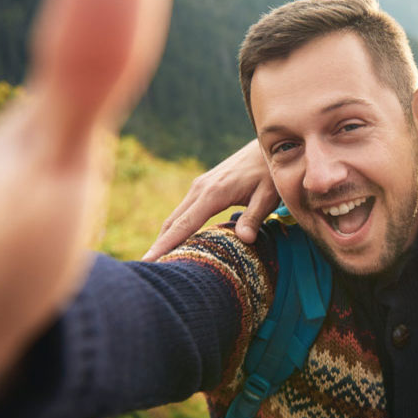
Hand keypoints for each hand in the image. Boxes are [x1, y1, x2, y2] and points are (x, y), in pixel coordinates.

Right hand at [142, 138, 278, 259]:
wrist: (265, 147)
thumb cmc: (269, 172)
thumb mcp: (268, 195)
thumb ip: (254, 217)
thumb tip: (245, 240)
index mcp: (213, 193)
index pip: (183, 225)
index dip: (165, 245)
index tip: (148, 261)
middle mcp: (200, 189)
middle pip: (172, 222)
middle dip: (159, 245)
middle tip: (149, 270)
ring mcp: (199, 186)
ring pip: (176, 216)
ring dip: (166, 237)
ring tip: (159, 262)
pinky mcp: (203, 186)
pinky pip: (184, 211)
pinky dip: (177, 228)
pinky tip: (177, 243)